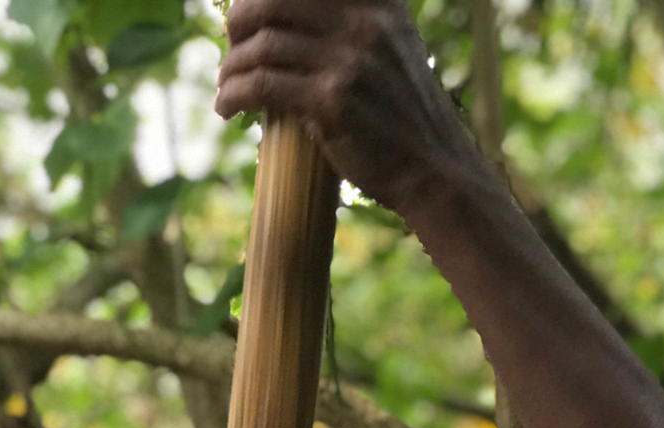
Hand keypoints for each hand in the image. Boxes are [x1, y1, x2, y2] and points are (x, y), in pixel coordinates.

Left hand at [214, 0, 474, 211]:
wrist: (436, 173)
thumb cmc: (405, 116)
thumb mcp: (393, 46)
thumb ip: (354, 21)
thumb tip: (285, 14)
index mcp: (377, 0)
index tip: (248, 19)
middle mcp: (363, 21)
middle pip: (272, 2)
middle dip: (239, 24)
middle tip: (232, 49)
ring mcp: (349, 60)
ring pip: (262, 47)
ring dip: (232, 68)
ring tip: (227, 86)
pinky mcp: (332, 102)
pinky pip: (263, 85)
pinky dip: (235, 95)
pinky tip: (227, 107)